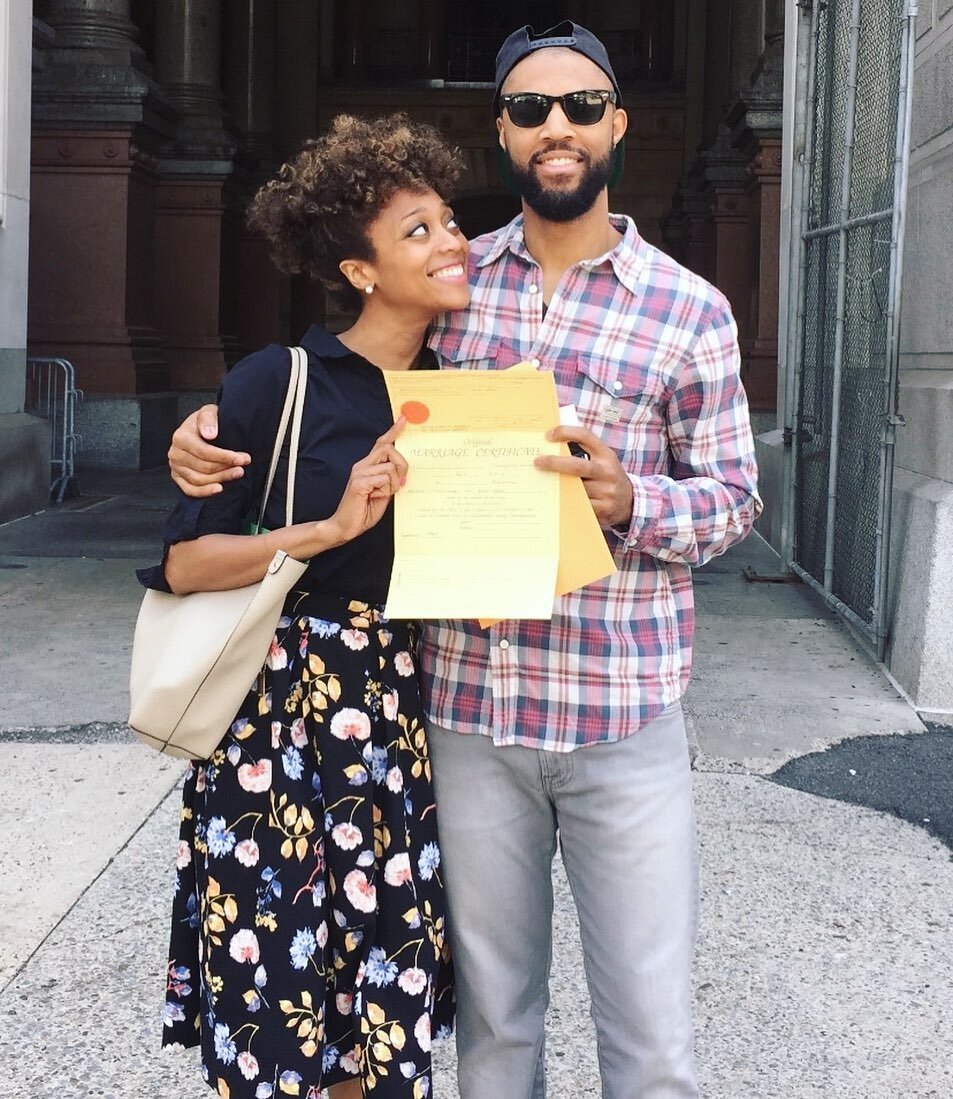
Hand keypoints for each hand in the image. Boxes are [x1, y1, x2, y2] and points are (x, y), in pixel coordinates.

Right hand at [168, 405, 250, 496]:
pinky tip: (218, 489)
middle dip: (226, 468)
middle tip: (242, 466)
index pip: (204, 452)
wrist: (198, 429)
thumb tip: (210, 433)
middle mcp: (175, 453)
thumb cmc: (205, 422)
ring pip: (199, 480)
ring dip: (220, 479)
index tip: (242, 458)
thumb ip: (209, 418)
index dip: (224, 457)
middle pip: (203, 467)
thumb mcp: (208, 412)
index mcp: (180, 437)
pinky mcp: (178, 477)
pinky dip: (204, 492)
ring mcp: (176, 467)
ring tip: (236, 474)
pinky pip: (190, 490)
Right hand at [326, 418, 407, 544]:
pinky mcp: (359, 482)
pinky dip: (385, 490)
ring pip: (390, 467)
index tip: (404, 419)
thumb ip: (391, 481)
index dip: (393, 431)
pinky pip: (383, 479)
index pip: (382, 443)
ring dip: (393, 483)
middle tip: (399, 483)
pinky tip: (376, 497)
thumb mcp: (383, 493)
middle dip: (401, 465)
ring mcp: (359, 473)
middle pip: (389, 449)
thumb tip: (403, 474)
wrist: (344, 526)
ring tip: (383, 495)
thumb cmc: (363, 511)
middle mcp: (362, 465)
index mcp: (367, 466)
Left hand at [534, 425, 633, 528]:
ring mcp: (606, 491)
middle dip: (554, 463)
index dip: (566, 432)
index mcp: (606, 454)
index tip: (548, 435)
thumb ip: (584, 451)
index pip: (585, 436)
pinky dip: (567, 502)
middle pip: (577, 466)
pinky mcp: (603, 509)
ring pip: (575, 488)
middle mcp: (607, 471)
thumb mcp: (602, 460)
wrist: (629, 501)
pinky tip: (555, 501)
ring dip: (558, 486)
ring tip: (542, 484)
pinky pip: (579, 506)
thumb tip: (553, 445)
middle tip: (537, 462)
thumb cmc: (607, 476)